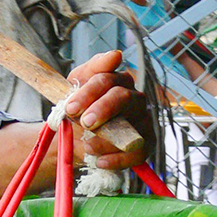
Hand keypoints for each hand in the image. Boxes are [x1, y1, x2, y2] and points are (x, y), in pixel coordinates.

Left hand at [62, 50, 152, 170]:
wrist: (79, 137)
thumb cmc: (81, 107)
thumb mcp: (76, 85)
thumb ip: (91, 69)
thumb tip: (115, 55)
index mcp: (117, 81)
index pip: (106, 80)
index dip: (88, 93)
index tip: (70, 108)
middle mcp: (134, 98)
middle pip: (122, 98)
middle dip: (102, 110)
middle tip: (85, 123)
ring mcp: (142, 121)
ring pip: (131, 126)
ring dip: (106, 139)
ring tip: (88, 146)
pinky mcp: (145, 144)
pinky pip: (138, 153)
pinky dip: (117, 160)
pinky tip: (100, 161)